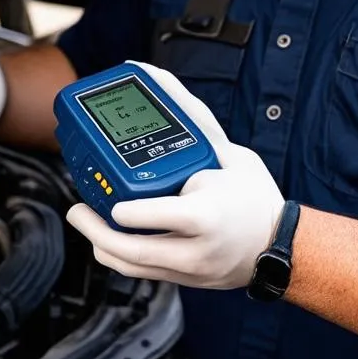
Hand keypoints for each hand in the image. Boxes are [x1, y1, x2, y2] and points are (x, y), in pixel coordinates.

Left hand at [66, 61, 284, 289]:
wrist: (281, 245)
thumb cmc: (254, 196)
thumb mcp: (231, 153)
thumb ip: (193, 119)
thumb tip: (156, 78)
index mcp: (208, 215)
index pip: (165, 216)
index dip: (132, 213)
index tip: (112, 202)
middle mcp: (196, 249)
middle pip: (135, 252)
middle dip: (96, 232)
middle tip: (76, 210)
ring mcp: (189, 270)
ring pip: (132, 267)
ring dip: (101, 245)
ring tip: (85, 220)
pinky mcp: (183, 280)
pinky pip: (142, 273)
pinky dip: (119, 255)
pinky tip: (107, 234)